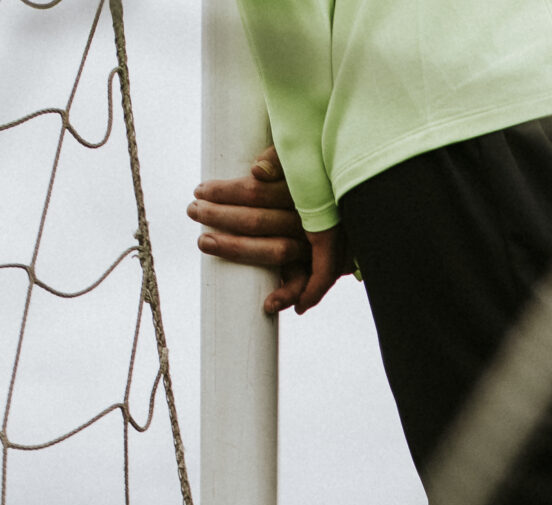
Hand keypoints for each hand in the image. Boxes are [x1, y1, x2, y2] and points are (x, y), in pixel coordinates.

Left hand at [190, 146, 347, 315]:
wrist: (358, 191)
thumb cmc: (319, 170)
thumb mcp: (304, 154)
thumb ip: (280, 157)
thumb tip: (256, 172)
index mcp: (306, 189)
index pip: (257, 193)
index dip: (227, 193)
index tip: (201, 190)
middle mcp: (312, 219)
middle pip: (259, 221)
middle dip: (222, 217)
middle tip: (193, 211)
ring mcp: (317, 243)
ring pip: (276, 251)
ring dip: (238, 250)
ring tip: (204, 242)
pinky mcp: (324, 261)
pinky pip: (309, 282)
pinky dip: (290, 293)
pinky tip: (268, 304)